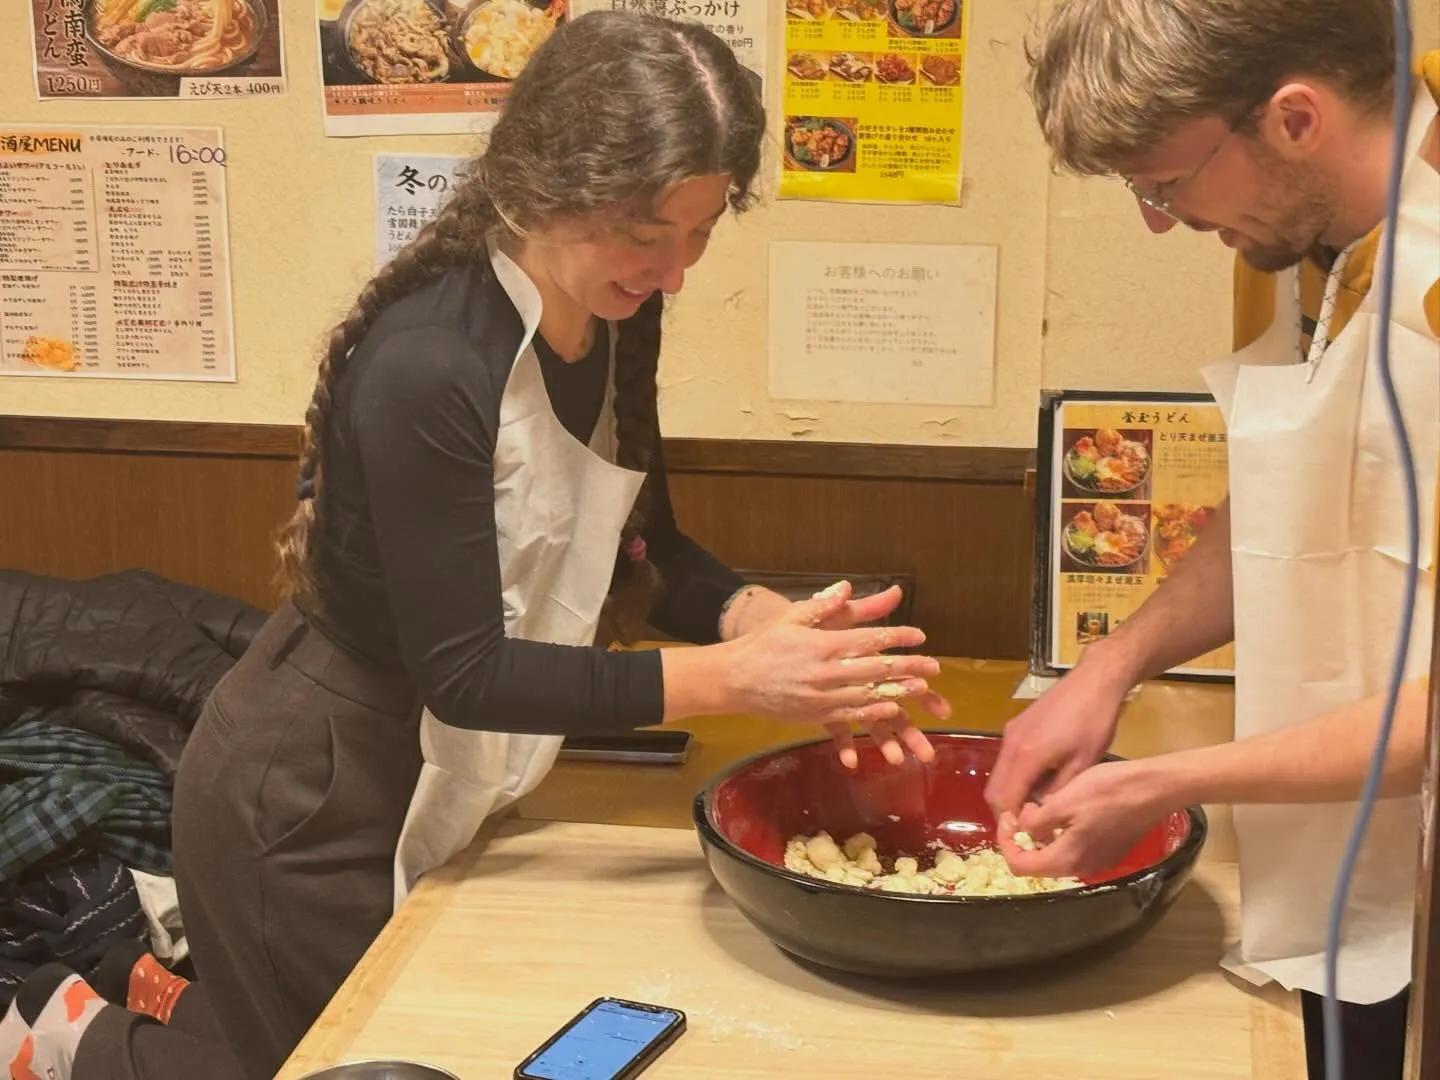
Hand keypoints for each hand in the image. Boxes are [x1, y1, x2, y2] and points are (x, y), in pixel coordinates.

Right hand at [722, 585, 942, 766]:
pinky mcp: (814, 714)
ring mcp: (821, 696)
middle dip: (908, 667)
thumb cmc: (763, 644)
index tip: (919, 635)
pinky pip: (850, 715)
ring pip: (868, 694)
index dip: (897, 637)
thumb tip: (847, 588)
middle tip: (934, 666)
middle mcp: (826, 671)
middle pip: (875, 668)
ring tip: (922, 689)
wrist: (733, 679)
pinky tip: (891, 710)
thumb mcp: (791, 617)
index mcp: (823, 643)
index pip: (869, 639)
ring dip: (898, 691)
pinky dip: (873, 713)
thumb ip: (822, 605)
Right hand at [983, 659, 1130, 820]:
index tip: (1026, 838)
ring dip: (1011, 794)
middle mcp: (1010, 745)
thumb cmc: (1094, 722)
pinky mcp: (1016, 726)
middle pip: (994, 790)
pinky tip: (1039, 781)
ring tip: (1037, 807)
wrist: (1093, 681)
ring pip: (999, 775)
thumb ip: (1058, 793)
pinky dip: (1015, 778)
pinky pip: (1007, 760)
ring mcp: (1011, 733)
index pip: (1003, 801)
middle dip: (1007, 812)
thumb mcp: (1084, 764)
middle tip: (1030, 828)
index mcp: (1025, 756)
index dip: (1010, 823)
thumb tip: (1044, 816)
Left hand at [994, 758, 1168, 878]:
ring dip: (1043, 835)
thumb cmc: (1107, 791)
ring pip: (1056, 855)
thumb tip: (1022, 829)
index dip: (1005, 843)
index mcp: (1066, 859)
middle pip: (1038, 863)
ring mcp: (1098, 862)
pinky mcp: (1109, 851)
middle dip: (1023, 839)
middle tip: (1023, 810)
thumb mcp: (1062, 801)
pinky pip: (1075, 848)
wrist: (1154, 788)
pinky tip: (1067, 810)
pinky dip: (1062, 834)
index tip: (1007, 818)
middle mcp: (1082, 869)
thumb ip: (1036, 821)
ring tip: (1043, 806)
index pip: (1019, 866)